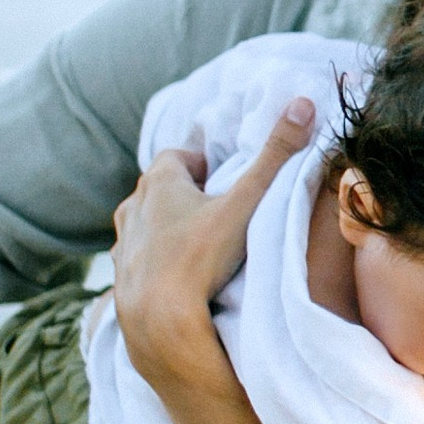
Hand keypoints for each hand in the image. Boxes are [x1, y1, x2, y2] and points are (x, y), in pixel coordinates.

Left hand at [111, 96, 315, 385]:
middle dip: (185, 195)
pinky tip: (176, 279)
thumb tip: (303, 102)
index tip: (223, 179)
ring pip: (145, 224)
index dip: (201, 165)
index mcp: (160, 182)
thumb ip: (276, 156)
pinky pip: (137, 259)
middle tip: (218, 212)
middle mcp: (134, 207)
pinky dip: (153, 261)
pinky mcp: (119, 278)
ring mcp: (123, 245)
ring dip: (166, 228)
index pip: (177, 156)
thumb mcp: (246, 203)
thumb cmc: (202, 257)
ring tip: (198, 247)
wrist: (160, 321)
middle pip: (160, 189)